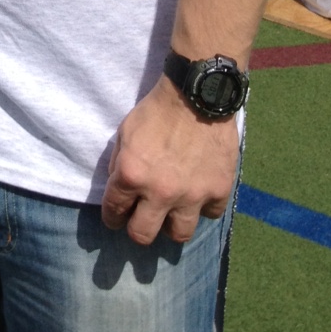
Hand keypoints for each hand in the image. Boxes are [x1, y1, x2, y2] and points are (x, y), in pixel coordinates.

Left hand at [101, 75, 238, 245]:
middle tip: (141, 220)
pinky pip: (210, 214)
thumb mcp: (125, 133)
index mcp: (132, 176)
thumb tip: (119, 189)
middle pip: (142, 235)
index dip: (112, 217)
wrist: (195, 95)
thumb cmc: (155, 111)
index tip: (116, 217)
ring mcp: (192, 195)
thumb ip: (120, 164)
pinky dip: (203, 207)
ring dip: (171, 224)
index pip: (114, 212)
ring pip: (179, 234)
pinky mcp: (218, 191)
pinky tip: (199, 194)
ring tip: (171, 213)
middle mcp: (160, 192)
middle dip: (137, 229)